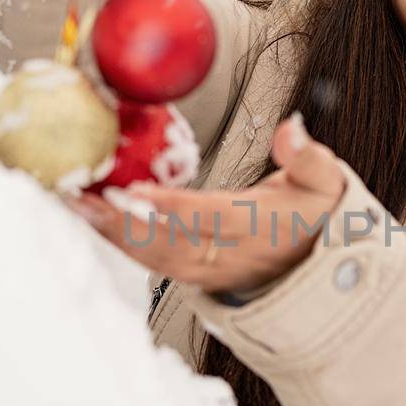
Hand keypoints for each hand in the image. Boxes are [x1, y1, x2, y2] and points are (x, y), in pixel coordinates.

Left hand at [60, 113, 348, 294]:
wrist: (318, 266)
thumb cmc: (317, 216)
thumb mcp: (326, 183)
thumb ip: (308, 157)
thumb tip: (290, 129)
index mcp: (262, 229)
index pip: (214, 218)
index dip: (177, 208)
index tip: (139, 192)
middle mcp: (231, 257)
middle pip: (170, 244)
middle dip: (123, 224)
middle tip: (84, 197)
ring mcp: (211, 272)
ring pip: (155, 257)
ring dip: (113, 233)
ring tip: (78, 205)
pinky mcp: (195, 277)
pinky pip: (153, 260)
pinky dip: (121, 241)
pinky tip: (95, 218)